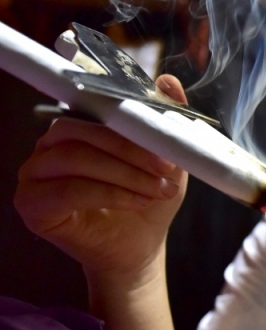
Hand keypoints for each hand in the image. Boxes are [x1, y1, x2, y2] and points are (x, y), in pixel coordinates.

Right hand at [14, 75, 188, 277]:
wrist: (139, 248)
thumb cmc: (147, 201)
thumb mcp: (168, 160)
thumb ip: (165, 121)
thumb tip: (168, 80)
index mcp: (78, 126)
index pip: (92, 105)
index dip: (129, 116)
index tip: (165, 134)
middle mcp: (50, 145)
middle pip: (82, 130)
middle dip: (131, 149)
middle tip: (167, 167)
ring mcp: (35, 173)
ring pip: (76, 158)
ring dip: (125, 173)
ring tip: (158, 189)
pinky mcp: (32, 204)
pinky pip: (68, 190)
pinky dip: (110, 194)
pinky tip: (138, 201)